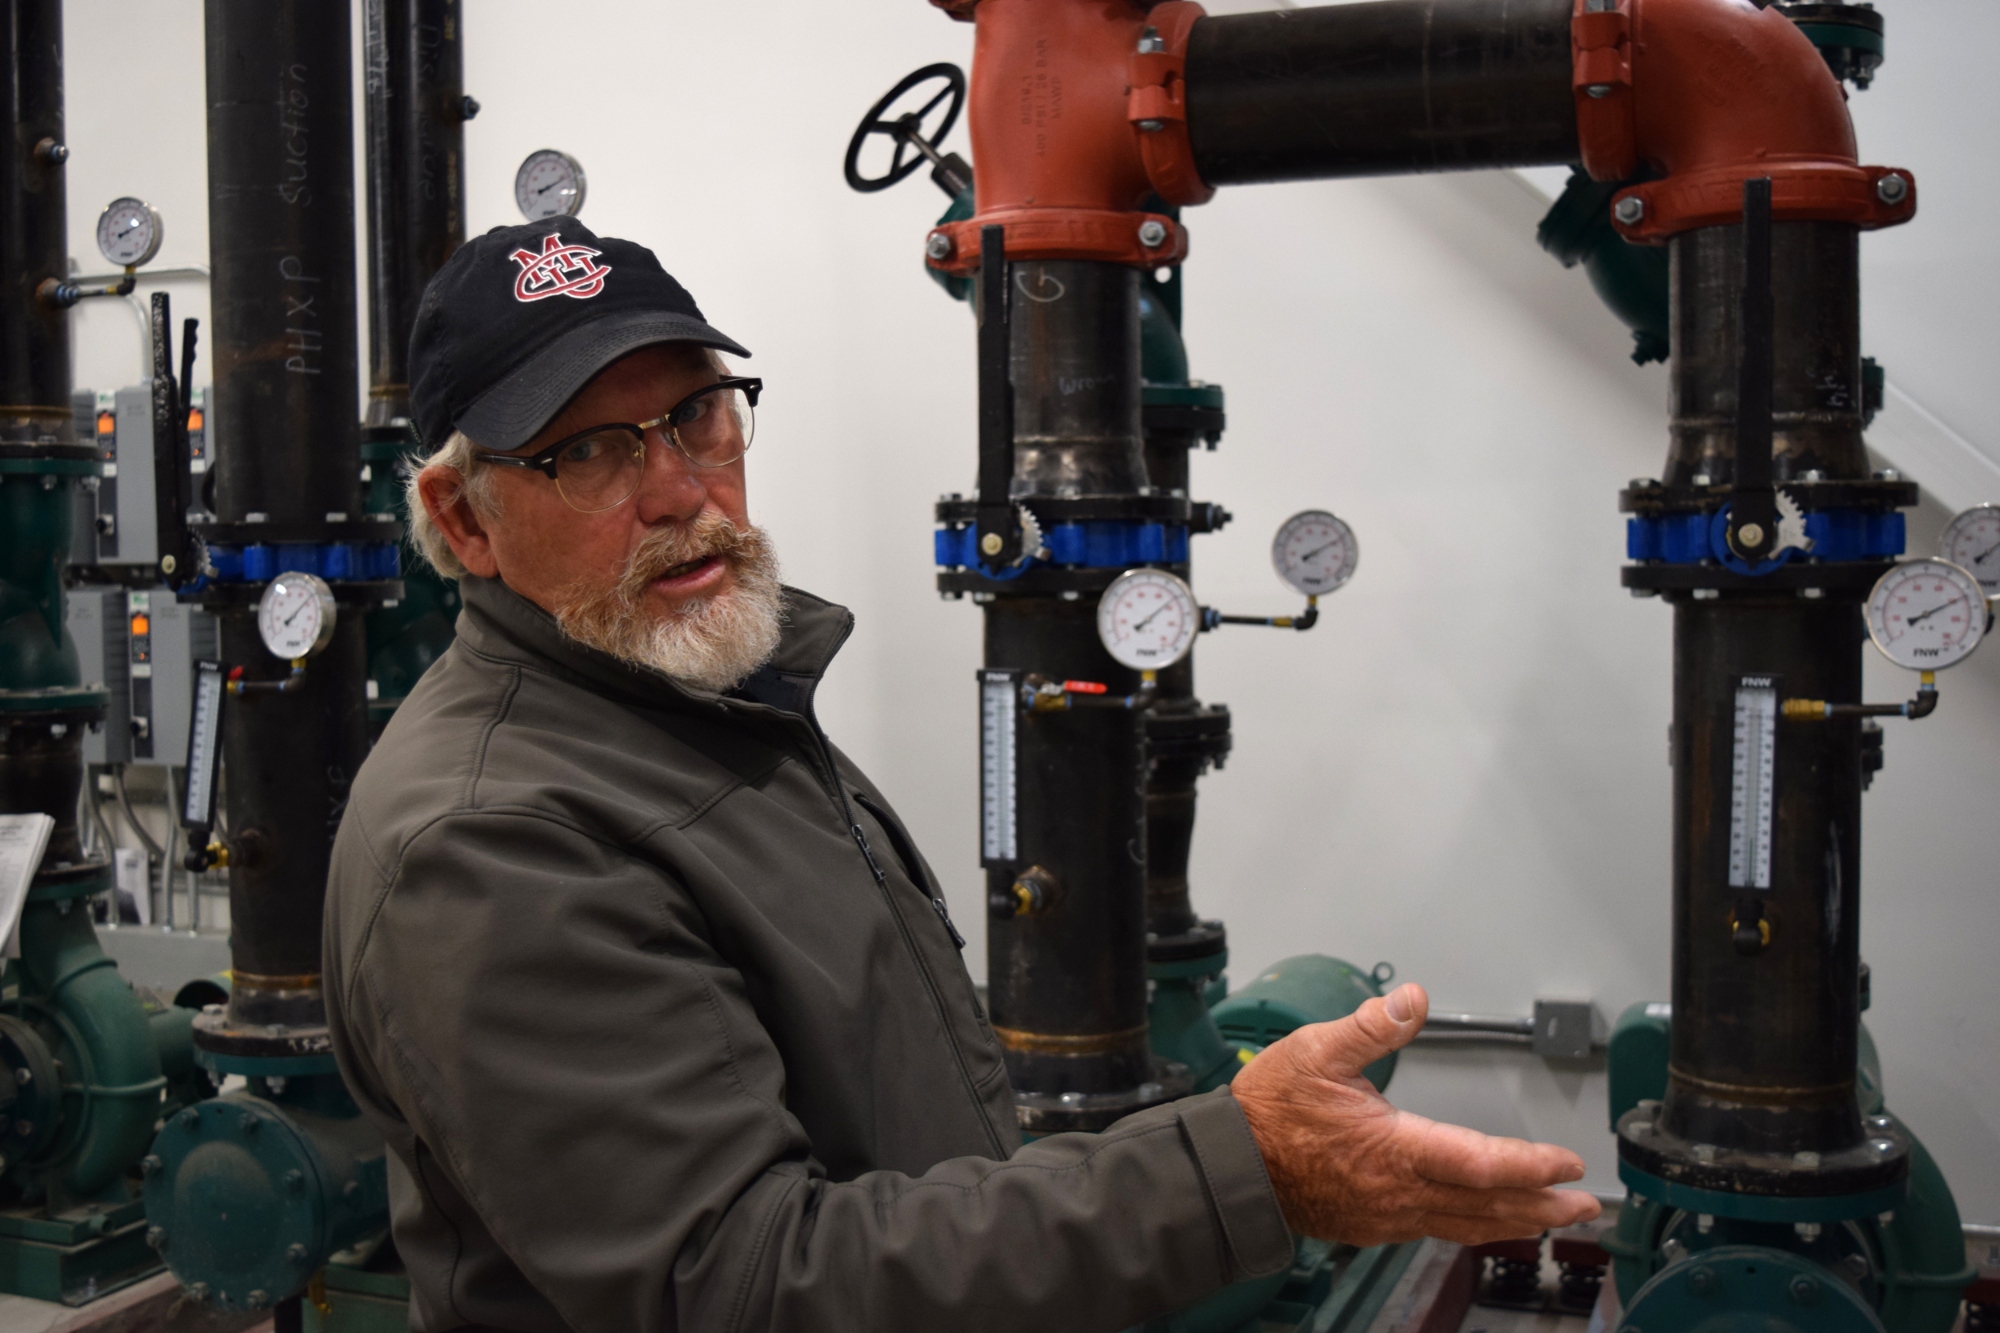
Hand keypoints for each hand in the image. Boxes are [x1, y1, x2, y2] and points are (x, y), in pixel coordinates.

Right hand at [1233, 983, 1600, 1246]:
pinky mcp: (1374, 1224)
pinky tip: (1487, 1219)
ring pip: (1466, 1223)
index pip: (1479, 1163)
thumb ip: (1368, 1026)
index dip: (1530, 1165)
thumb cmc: (1268, 1112)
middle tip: (1584, 1202)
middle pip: (1487, 1204)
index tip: (1567, 1162)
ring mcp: (1387, 1214)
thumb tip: (1411, 1000)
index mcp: (1391, 1148)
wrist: (1231, 1168)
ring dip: (1517, 1219)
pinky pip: (1439, 1229)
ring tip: (1553, 1216)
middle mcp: (1397, 1191)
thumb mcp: (1314, 1051)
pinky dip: (1476, 1225)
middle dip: (1542, 1203)